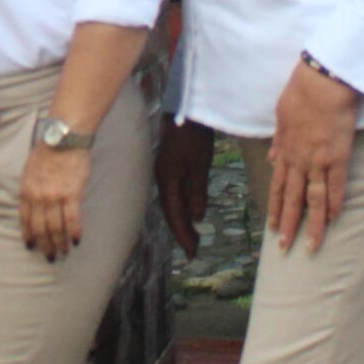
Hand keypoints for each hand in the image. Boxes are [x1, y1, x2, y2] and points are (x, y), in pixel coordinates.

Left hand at [19, 141, 89, 261]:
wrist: (64, 137)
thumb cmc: (48, 151)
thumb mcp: (30, 170)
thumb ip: (31, 188)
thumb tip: (34, 205)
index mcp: (26, 190)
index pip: (25, 220)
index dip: (29, 235)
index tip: (31, 246)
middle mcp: (38, 197)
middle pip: (41, 228)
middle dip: (45, 245)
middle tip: (50, 257)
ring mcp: (55, 197)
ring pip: (56, 228)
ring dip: (60, 243)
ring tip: (64, 251)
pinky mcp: (72, 194)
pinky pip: (73, 219)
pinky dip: (74, 232)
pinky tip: (77, 240)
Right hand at [155, 117, 215, 257]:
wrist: (185, 110)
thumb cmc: (193, 134)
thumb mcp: (200, 163)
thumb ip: (197, 190)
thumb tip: (197, 218)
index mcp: (167, 179)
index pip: (174, 214)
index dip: (182, 234)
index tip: (192, 252)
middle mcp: (163, 179)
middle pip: (171, 212)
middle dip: (181, 232)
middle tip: (193, 251)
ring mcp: (165, 172)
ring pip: (172, 204)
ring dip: (181, 221)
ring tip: (193, 237)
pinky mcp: (171, 167)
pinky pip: (175, 194)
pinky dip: (182, 207)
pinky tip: (190, 213)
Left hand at [269, 58, 358, 254]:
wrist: (321, 83)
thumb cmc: (300, 93)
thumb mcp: (280, 117)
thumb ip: (277, 141)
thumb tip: (272, 157)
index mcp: (284, 150)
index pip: (278, 187)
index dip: (275, 208)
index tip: (272, 227)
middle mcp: (298, 161)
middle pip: (292, 199)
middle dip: (288, 226)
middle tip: (284, 249)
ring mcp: (318, 161)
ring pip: (313, 200)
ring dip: (311, 225)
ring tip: (310, 246)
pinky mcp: (338, 156)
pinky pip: (337, 186)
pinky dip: (335, 204)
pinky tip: (334, 220)